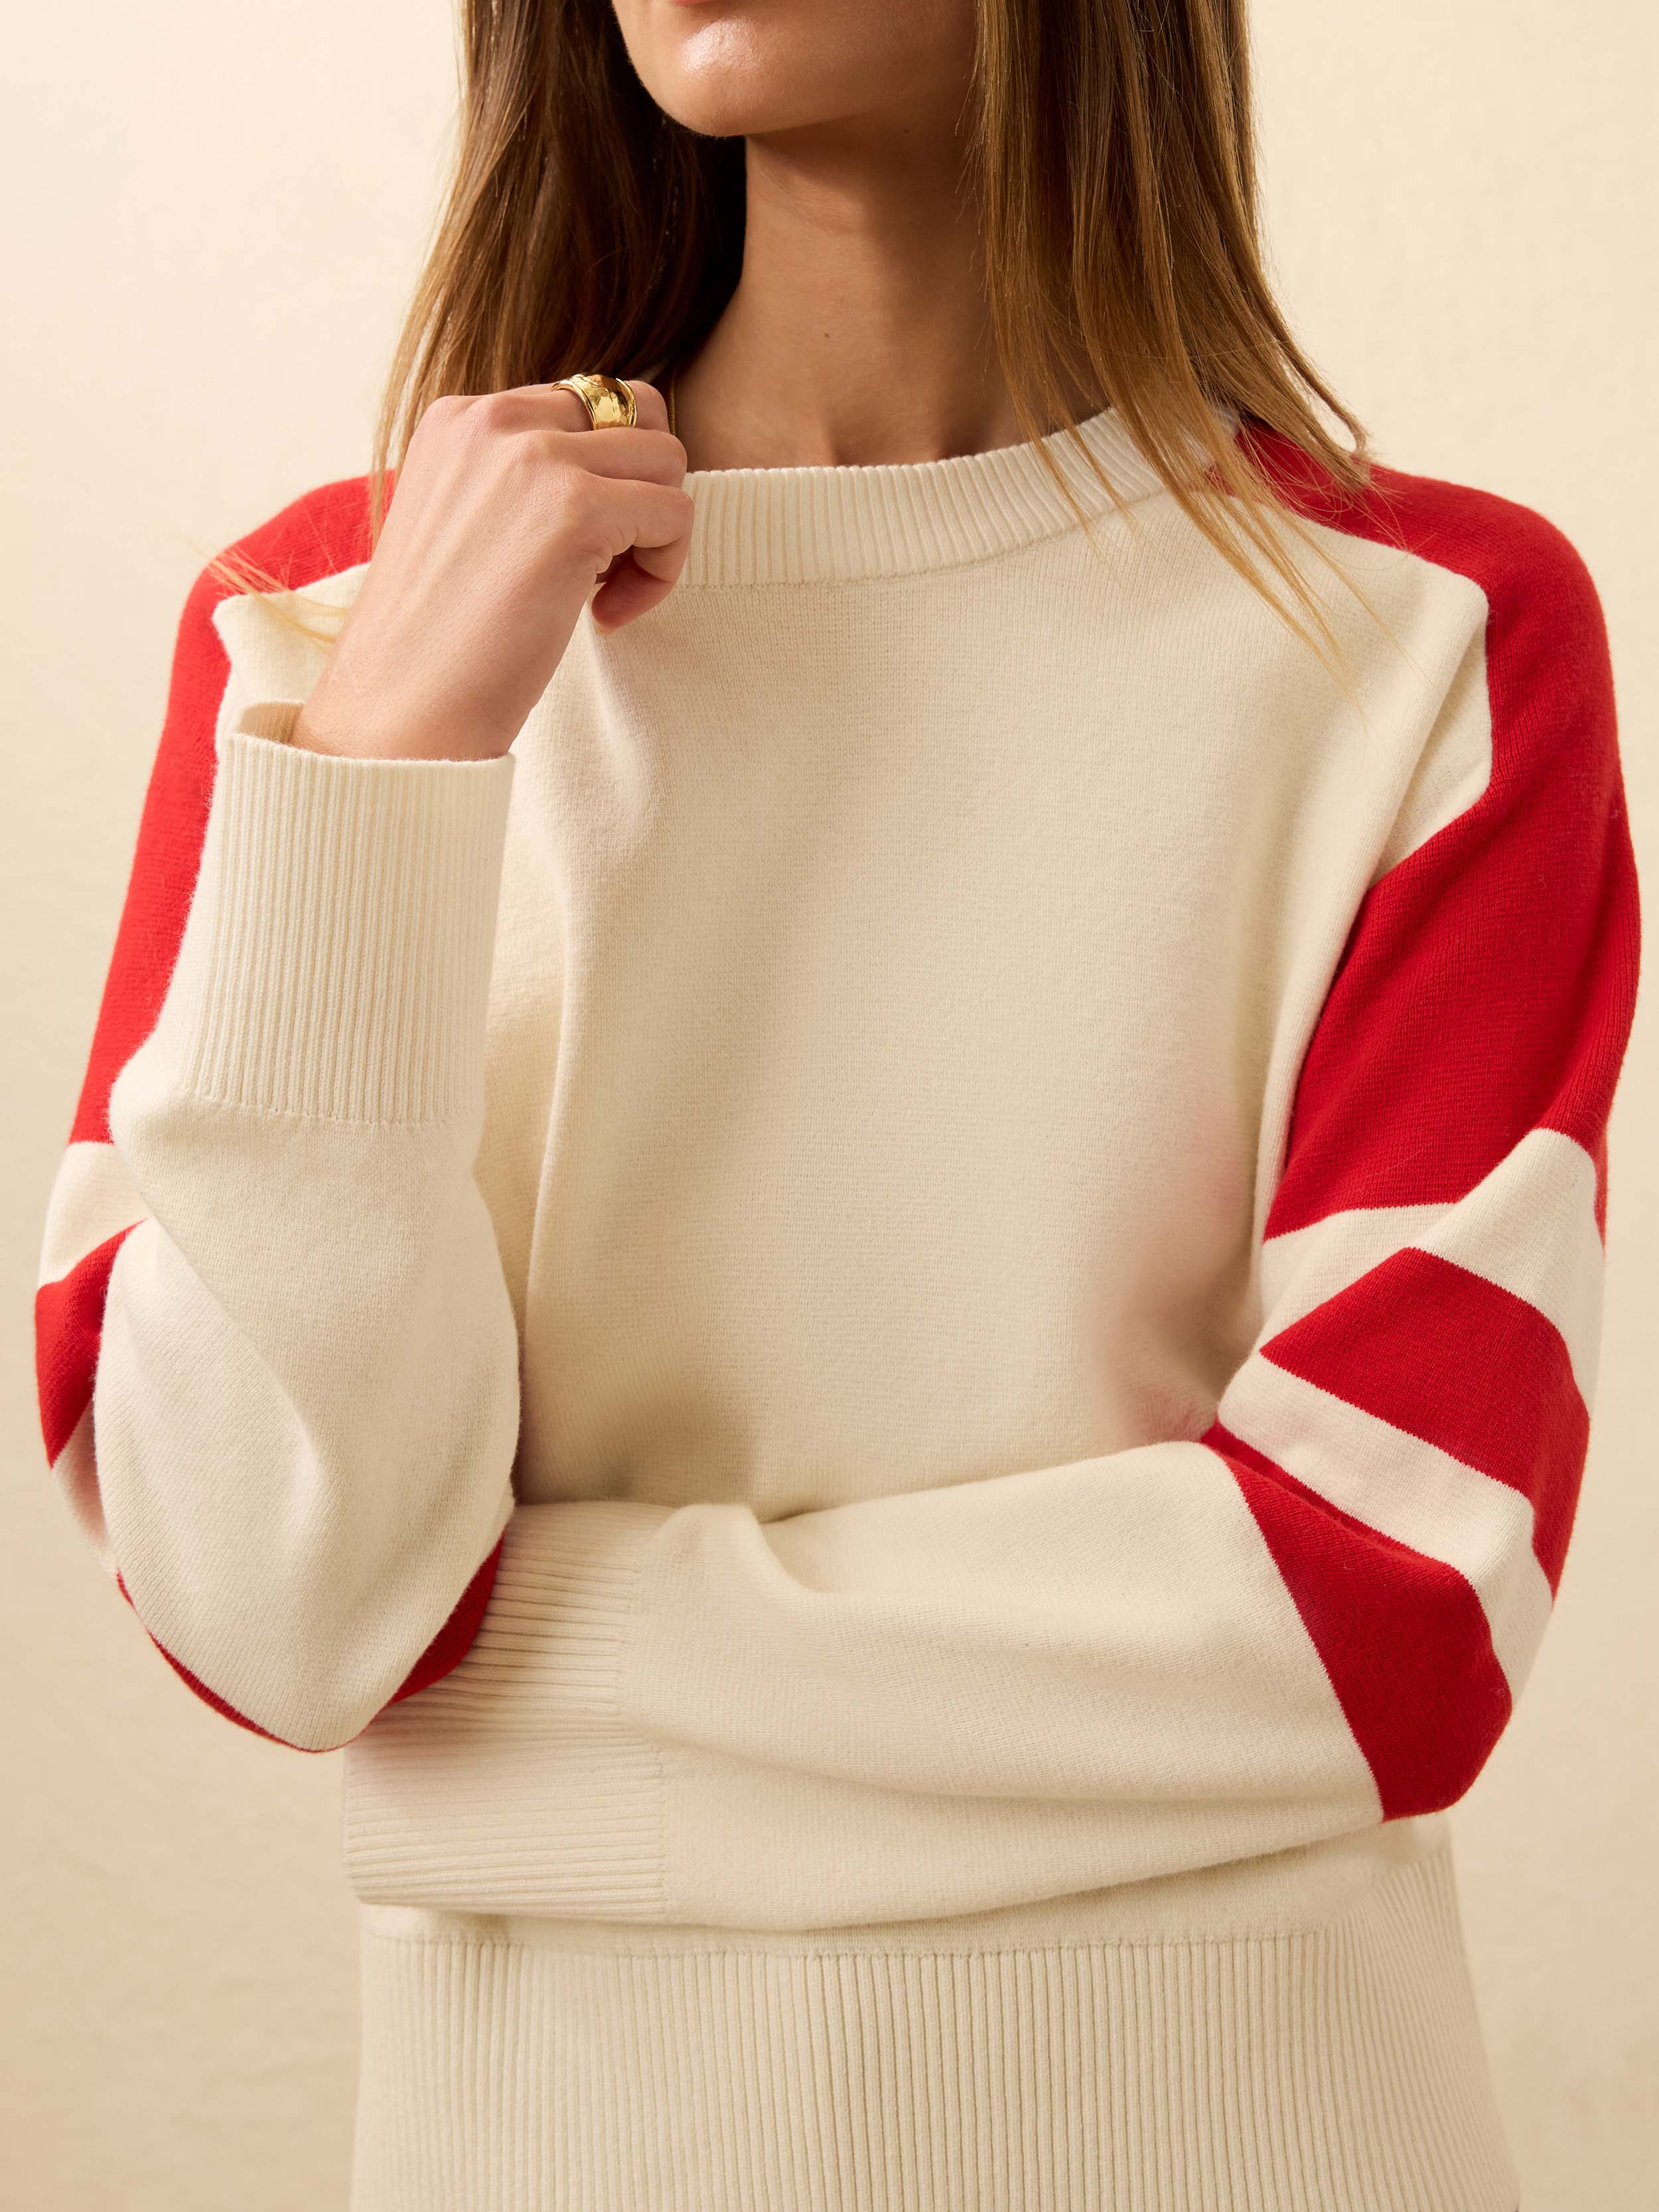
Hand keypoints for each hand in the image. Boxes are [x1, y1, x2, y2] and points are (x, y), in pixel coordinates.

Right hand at [289, 377, 691, 761]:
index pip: (586, 404)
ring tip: (605, 598)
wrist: (399, 707)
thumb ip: (521, 482)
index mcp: (461, 416)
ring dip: (656, 535)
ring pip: (667, 460)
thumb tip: (615, 473)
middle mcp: (494, 418)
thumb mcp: (466, 525)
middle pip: (639, 415)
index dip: (604, 478)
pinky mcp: (576, 509)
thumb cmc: (435, 642)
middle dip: (641, 492)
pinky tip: (607, 618)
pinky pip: (677, 514)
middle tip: (604, 570)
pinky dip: (662, 574)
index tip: (572, 554)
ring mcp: (535, 458)